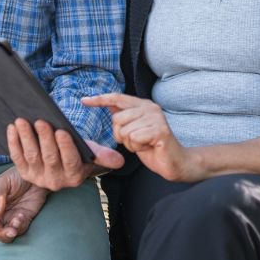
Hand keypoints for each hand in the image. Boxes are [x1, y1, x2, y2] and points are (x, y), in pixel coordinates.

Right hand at [0, 167, 48, 242]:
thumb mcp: (3, 182)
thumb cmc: (16, 176)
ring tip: (15, 225)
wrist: (34, 176)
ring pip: (6, 236)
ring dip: (9, 234)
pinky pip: (20, 230)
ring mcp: (11, 218)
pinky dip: (20, 227)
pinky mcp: (24, 220)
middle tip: (7, 230)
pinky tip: (22, 216)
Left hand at [7, 118, 124, 190]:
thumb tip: (119, 160)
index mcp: (74, 176)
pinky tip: (12, 127)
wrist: (61, 160)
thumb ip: (104, 156)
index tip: (62, 131)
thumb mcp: (92, 153)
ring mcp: (38, 178)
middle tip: (41, 121)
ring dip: (26, 137)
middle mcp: (55, 181)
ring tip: (22, 120)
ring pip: (31, 156)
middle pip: (49, 158)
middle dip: (44, 139)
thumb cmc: (79, 153)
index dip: (65, 146)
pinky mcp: (24, 173)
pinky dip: (13, 142)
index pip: (70, 161)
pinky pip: (17, 157)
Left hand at [82, 93, 200, 181]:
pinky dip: (137, 147)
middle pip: (117, 119)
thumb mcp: (134, 130)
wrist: (175, 162)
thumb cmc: (153, 148)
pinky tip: (148, 147)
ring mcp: (156, 118)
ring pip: (125, 131)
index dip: (100, 99)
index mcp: (143, 105)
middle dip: (120, 135)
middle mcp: (150, 108)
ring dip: (130, 143)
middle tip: (135, 141)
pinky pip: (134, 139)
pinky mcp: (159, 130)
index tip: (84, 101)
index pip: (117, 97)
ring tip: (143, 144)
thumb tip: (108, 104)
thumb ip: (124, 117)